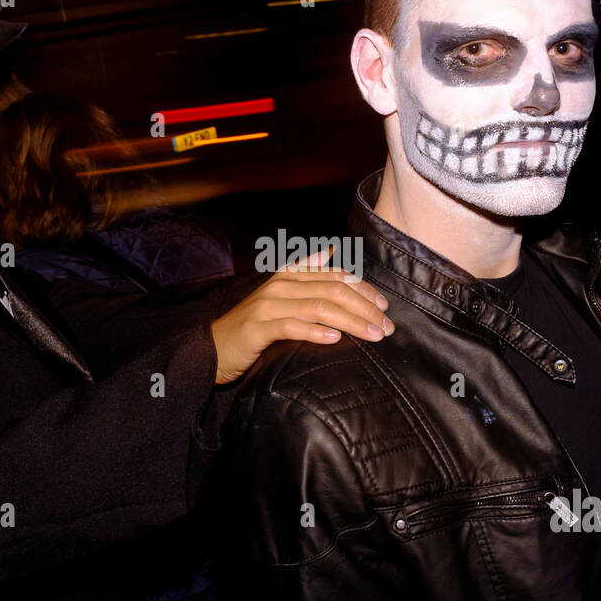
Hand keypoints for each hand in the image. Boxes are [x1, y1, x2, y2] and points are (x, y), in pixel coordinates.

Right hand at [210, 247, 392, 383]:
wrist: (214, 347)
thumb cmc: (253, 325)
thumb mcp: (280, 295)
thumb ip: (305, 272)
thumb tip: (329, 252)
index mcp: (289, 275)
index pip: (335, 275)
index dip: (363, 288)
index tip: (384, 306)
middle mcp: (280, 285)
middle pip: (333, 290)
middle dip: (365, 308)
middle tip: (387, 326)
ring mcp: (269, 305)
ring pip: (319, 308)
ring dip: (352, 322)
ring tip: (373, 334)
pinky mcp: (259, 328)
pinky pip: (293, 326)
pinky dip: (317, 332)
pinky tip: (335, 339)